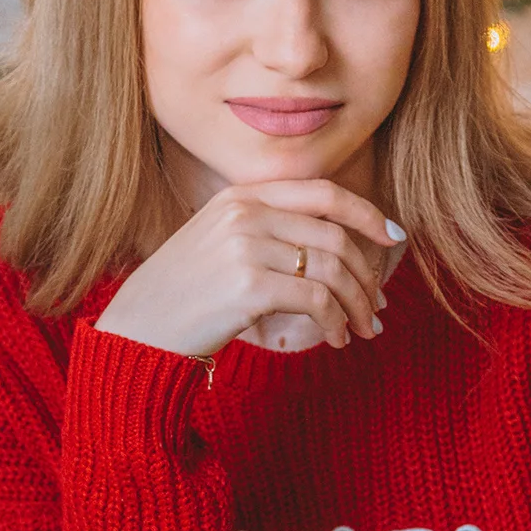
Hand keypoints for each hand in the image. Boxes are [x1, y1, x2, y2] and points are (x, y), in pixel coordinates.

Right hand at [94, 179, 400, 359]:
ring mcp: (245, 246)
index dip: (365, 212)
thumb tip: (338, 249)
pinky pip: (316, 300)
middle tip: (378, 306)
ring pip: (330, 269)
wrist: (138, 330)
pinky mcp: (248, 285)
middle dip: (365, 273)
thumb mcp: (221, 241)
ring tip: (362, 329)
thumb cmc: (186, 294)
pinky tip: (336, 339)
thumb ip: (268, 229)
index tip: (392, 236)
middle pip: (334, 235)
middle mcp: (245, 212)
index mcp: (242, 195)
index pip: (322, 191)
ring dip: (356, 304)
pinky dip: (335, 322)